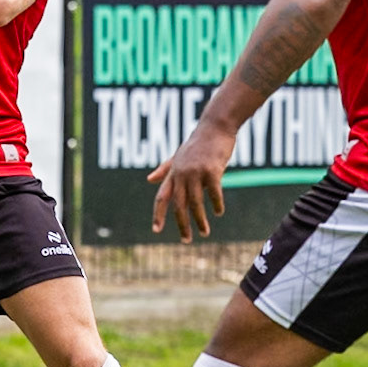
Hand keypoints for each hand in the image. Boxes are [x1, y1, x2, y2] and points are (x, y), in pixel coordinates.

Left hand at [148, 123, 235, 242]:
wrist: (215, 126)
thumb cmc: (199, 143)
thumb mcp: (178, 155)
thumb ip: (165, 169)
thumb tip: (149, 179)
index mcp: (173, 172)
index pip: (161, 197)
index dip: (158, 214)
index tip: (155, 230)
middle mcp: (181, 173)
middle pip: (178, 205)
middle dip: (182, 225)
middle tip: (186, 240)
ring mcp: (195, 171)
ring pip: (195, 202)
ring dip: (200, 220)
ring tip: (205, 233)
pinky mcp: (211, 170)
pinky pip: (213, 193)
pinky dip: (216, 205)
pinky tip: (219, 212)